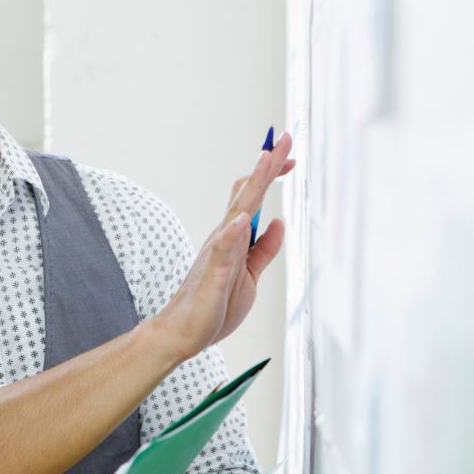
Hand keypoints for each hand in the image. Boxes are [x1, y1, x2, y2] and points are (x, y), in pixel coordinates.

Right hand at [151, 131, 294, 361]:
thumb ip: (264, 249)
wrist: (183, 333)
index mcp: (234, 236)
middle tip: (284, 139)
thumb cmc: (213, 304)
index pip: (253, 196)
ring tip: (266, 160)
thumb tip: (279, 222)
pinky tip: (244, 218)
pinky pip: (223, 250)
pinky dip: (233, 232)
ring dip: (253, 185)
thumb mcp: (250, 274)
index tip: (290, 156)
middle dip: (268, 166)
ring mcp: (218, 252)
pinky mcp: (213, 273)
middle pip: (248, 193)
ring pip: (238, 211)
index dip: (272, 175)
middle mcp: (225, 236)